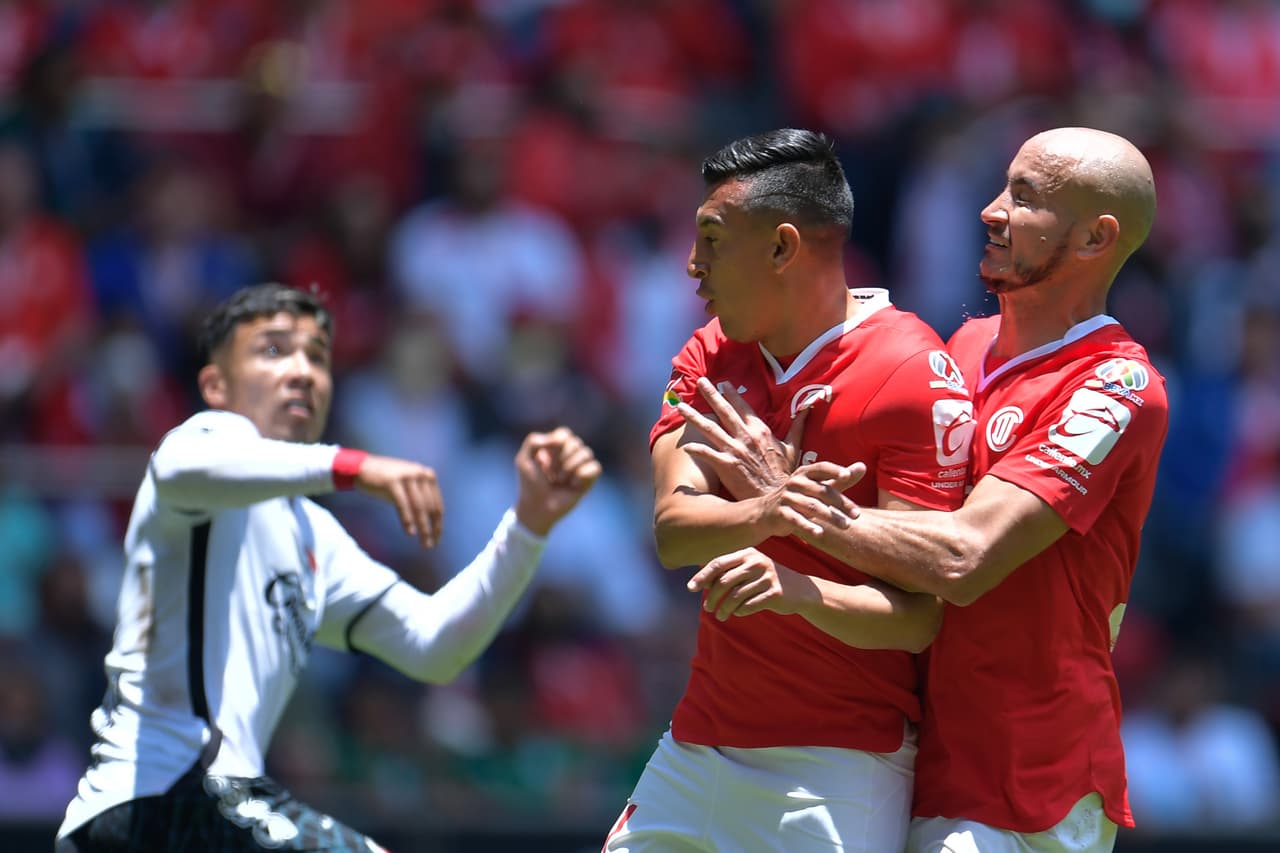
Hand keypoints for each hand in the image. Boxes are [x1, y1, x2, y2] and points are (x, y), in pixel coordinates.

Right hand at [355, 455, 443, 548]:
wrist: (362, 468)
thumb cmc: (386, 482)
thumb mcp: (408, 487)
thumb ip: (421, 499)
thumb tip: (432, 524)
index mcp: (428, 476)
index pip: (437, 505)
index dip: (438, 525)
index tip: (436, 539)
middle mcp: (421, 474)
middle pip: (430, 508)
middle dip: (432, 529)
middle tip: (430, 546)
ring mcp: (407, 476)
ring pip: (419, 508)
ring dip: (423, 528)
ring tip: (424, 543)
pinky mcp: (393, 482)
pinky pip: (403, 505)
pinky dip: (407, 520)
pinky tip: (410, 533)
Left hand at [514, 426, 602, 535]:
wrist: (538, 508)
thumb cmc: (530, 485)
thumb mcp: (523, 460)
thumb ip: (533, 441)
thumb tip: (560, 439)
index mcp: (555, 446)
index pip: (565, 433)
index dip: (556, 447)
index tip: (544, 461)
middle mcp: (570, 453)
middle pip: (576, 443)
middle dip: (561, 460)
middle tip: (551, 475)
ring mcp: (580, 466)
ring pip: (587, 453)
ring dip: (570, 469)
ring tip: (561, 481)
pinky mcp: (589, 479)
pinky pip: (596, 467)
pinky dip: (583, 475)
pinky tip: (573, 485)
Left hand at [676, 377, 807, 499]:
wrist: (778, 498)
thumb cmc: (784, 476)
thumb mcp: (793, 448)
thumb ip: (798, 427)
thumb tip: (808, 408)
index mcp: (760, 430)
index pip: (743, 407)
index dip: (732, 394)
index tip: (724, 383)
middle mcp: (745, 436)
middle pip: (724, 411)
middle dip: (711, 395)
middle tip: (700, 381)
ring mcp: (735, 450)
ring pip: (710, 428)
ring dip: (693, 416)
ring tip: (681, 407)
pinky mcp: (726, 465)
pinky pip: (706, 453)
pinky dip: (695, 448)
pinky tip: (685, 444)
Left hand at [686, 547, 815, 620]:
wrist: (800, 589)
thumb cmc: (766, 579)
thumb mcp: (749, 569)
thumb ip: (728, 572)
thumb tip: (701, 581)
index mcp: (748, 553)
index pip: (718, 563)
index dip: (702, 576)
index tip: (690, 588)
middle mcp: (757, 562)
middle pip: (725, 581)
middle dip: (712, 597)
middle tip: (708, 608)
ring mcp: (767, 577)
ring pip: (735, 596)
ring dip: (724, 609)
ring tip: (720, 616)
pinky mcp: (775, 593)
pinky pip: (749, 605)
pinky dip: (740, 611)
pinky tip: (738, 613)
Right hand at [757, 461, 865, 538]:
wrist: (766, 513)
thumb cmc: (799, 498)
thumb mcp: (818, 487)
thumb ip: (840, 479)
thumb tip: (863, 466)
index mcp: (805, 473)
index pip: (822, 468)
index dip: (834, 470)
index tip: (846, 476)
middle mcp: (795, 482)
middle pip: (821, 491)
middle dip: (840, 503)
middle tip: (856, 515)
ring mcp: (786, 497)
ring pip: (812, 506)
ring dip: (830, 517)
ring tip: (846, 526)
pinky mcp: (780, 513)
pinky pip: (796, 520)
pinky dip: (808, 526)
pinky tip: (820, 533)